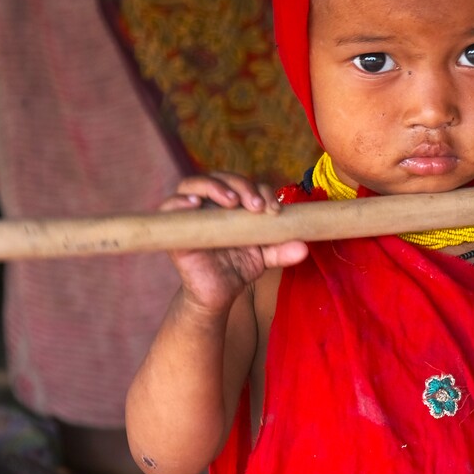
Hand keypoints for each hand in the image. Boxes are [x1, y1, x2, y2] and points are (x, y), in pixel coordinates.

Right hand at [158, 172, 308, 313]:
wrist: (216, 295)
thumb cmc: (237, 269)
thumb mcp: (264, 258)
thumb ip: (282, 250)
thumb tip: (304, 247)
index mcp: (231, 205)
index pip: (244, 185)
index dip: (260, 191)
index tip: (273, 210)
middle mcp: (209, 204)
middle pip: (220, 178)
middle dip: (241, 186)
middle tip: (255, 206)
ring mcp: (190, 214)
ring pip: (193, 184)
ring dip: (214, 186)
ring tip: (230, 201)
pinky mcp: (175, 230)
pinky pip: (169, 208)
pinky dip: (178, 201)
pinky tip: (194, 203)